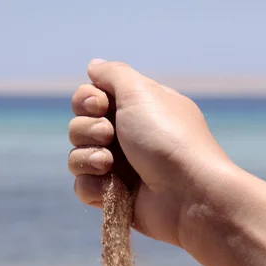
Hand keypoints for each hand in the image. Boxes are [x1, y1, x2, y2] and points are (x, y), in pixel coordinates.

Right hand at [68, 60, 233, 245]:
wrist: (187, 194)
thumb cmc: (167, 139)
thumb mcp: (141, 92)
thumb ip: (113, 74)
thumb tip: (94, 66)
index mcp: (135, 110)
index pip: (90, 98)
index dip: (87, 100)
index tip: (101, 105)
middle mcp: (126, 138)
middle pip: (79, 126)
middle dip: (87, 130)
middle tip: (109, 136)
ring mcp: (120, 170)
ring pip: (77, 158)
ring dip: (87, 158)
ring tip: (108, 165)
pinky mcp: (115, 199)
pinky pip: (84, 188)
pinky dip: (93, 187)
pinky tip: (111, 188)